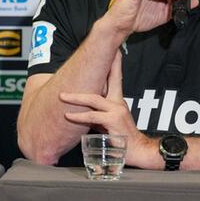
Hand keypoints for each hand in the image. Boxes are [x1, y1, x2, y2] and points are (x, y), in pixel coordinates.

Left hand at [60, 51, 154, 166]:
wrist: (137, 150)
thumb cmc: (121, 138)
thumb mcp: (107, 121)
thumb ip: (96, 113)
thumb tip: (81, 110)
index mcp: (117, 100)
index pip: (115, 77)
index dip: (114, 63)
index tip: (114, 50)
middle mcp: (118, 102)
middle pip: (111, 79)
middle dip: (106, 65)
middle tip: (93, 54)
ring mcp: (116, 110)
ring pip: (94, 99)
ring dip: (76, 97)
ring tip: (62, 96)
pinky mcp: (113, 121)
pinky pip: (92, 116)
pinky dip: (79, 116)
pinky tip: (69, 115)